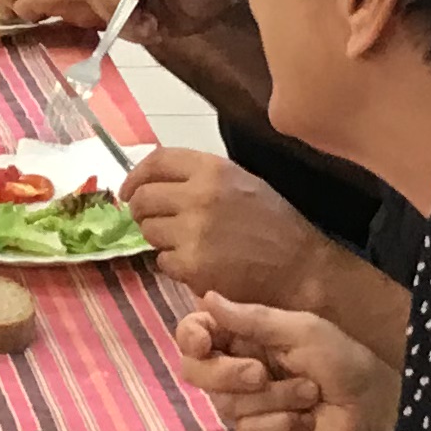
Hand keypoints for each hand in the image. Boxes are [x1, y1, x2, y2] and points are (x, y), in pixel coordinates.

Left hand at [127, 150, 331, 309]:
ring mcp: (193, 232)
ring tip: (187, 243)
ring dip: (160, 239)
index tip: (128, 191)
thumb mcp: (243, 182)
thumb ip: (202, 177)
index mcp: (214, 169)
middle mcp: (199, 196)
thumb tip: (155, 182)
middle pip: (143, 198)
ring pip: (149, 231)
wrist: (301, 269)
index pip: (156, 161)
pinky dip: (174, 265)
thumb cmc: (275, 225)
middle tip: (154, 222)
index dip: (136, 176)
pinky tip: (198, 264)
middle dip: (142, 212)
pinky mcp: (191, 266)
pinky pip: (162, 262)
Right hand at [174, 291, 397, 430]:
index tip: (203, 343)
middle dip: (227, 374)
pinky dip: (281, 425)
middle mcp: (235, 368)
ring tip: (310, 393)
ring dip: (274, 398)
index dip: (190, 337)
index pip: (195, 333)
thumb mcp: (302, 330)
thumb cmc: (342, 361)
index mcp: (243, 336)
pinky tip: (306, 420)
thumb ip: (254, 318)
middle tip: (260, 374)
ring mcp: (244, 404)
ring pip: (226, 403)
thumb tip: (206, 297)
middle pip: (196, 371)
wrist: (373, 410)